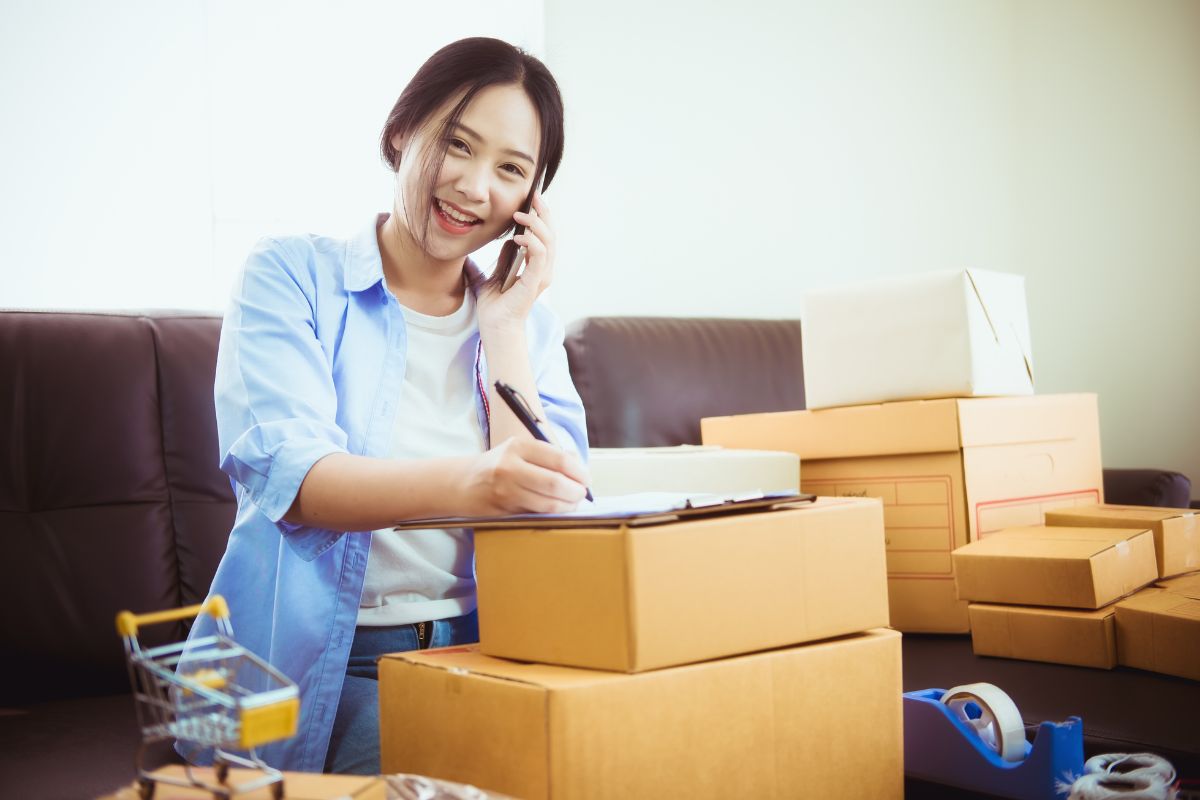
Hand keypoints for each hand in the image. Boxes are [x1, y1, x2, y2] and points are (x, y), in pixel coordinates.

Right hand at [457, 437, 588, 515]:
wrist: (463, 483)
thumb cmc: (499, 465)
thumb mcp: (521, 450)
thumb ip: (550, 455)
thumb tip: (580, 466)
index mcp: (518, 446)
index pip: (559, 460)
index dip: (579, 472)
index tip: (587, 480)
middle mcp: (510, 467)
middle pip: (555, 484)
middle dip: (576, 492)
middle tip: (581, 494)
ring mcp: (505, 491)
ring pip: (548, 504)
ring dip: (567, 506)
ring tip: (572, 503)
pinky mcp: (503, 511)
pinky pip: (536, 515)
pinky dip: (552, 514)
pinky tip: (556, 509)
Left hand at [476, 192, 555, 336]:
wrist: (494, 328)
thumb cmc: (494, 307)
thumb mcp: (491, 276)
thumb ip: (498, 261)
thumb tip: (500, 243)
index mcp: (535, 266)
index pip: (543, 235)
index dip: (540, 216)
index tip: (530, 199)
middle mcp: (543, 269)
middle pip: (551, 233)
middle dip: (543, 212)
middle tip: (533, 195)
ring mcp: (541, 276)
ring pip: (548, 242)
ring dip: (536, 224)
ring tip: (519, 215)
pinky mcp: (535, 282)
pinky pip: (540, 256)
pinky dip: (532, 243)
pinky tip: (518, 236)